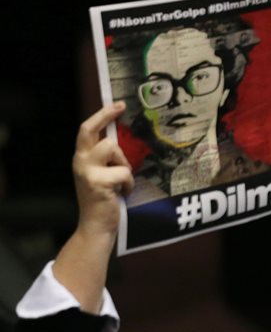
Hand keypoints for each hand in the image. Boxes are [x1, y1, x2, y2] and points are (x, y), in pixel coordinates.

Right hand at [73, 103, 132, 243]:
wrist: (96, 226)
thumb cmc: (104, 200)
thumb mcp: (101, 175)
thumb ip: (106, 159)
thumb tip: (120, 141)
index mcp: (81, 158)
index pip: (87, 130)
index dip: (101, 115)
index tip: (117, 105)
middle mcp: (80, 161)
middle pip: (90, 130)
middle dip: (105, 115)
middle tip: (120, 107)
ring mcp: (87, 171)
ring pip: (112, 148)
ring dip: (124, 164)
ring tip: (122, 181)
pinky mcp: (98, 182)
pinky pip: (124, 172)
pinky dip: (129, 183)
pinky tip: (123, 193)